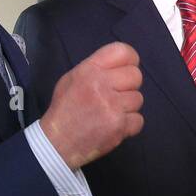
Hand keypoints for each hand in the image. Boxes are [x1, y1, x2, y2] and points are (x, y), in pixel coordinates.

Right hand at [40, 41, 143, 169]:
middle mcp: (102, 84)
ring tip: (110, 113)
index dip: (130, 60)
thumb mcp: (72, 79)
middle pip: (136, 76)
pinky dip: (129, 125)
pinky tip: (114, 125)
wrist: (57, 143)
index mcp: (89, 70)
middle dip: (128, 86)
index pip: (123, 52)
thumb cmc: (65, 109)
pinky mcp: (120, 126)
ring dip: (128, 107)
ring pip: (138, 99)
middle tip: (115, 96)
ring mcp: (112, 106)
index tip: (126, 69)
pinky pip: (139, 119)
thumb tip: (121, 66)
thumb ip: (96, 69)